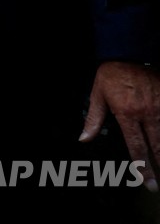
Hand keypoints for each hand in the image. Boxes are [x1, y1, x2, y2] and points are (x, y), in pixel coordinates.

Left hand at [81, 61, 159, 191]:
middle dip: (159, 168)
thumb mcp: (97, 96)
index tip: (148, 182)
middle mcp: (147, 113)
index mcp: (127, 114)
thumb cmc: (111, 75)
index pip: (136, 147)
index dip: (142, 167)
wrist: (128, 53)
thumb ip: (93, 120)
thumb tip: (84, 139)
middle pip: (157, 146)